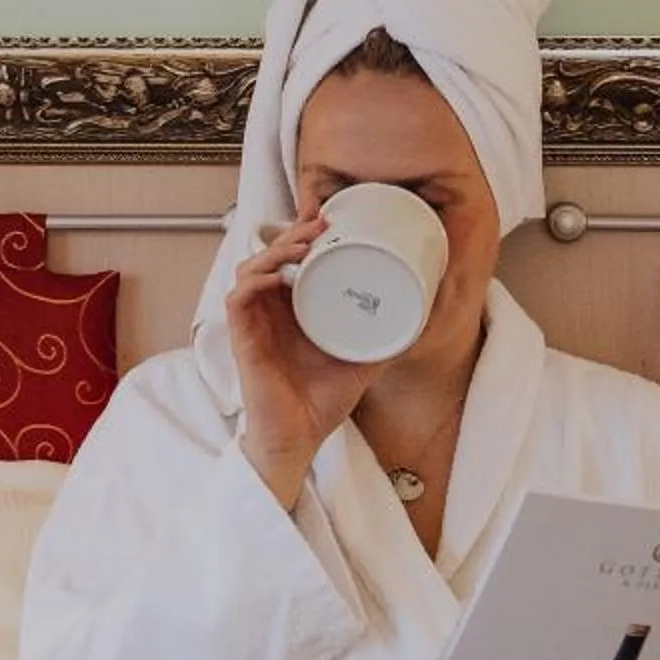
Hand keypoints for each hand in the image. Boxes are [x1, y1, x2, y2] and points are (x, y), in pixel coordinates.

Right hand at [229, 212, 382, 508]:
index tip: (330, 220)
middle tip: (322, 223)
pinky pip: (238, 298)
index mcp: (293, 311)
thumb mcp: (363, 361)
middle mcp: (271, 311)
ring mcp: (254, 323)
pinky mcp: (241, 339)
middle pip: (270, 255)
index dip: (304, 236)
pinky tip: (277, 274)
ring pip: (251, 267)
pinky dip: (254, 280)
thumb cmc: (321, 402)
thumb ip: (384, 338)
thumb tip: (421, 316)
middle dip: (294, 234)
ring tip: (304, 244)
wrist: (299, 439)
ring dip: (275, 250)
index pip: (291, 261)